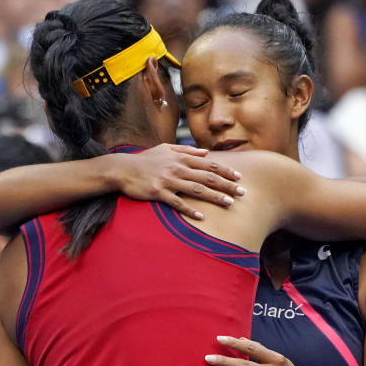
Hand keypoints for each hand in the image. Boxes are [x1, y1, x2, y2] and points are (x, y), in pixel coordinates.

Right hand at [114, 144, 244, 219]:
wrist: (122, 169)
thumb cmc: (145, 160)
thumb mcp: (166, 149)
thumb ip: (187, 150)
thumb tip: (206, 152)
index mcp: (181, 158)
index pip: (209, 164)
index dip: (226, 170)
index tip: (239, 177)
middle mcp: (177, 168)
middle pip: (208, 177)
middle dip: (227, 184)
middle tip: (242, 193)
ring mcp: (168, 180)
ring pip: (197, 189)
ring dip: (215, 196)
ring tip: (229, 203)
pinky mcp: (158, 192)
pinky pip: (178, 202)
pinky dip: (190, 209)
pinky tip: (202, 216)